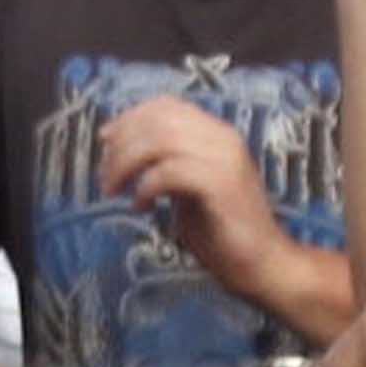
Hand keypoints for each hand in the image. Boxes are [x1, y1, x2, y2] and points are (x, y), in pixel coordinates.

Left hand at [91, 94, 310, 314]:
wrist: (261, 261)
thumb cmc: (220, 229)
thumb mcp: (187, 188)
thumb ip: (165, 164)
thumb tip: (124, 151)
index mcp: (217, 134)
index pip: (168, 105)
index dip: (130, 117)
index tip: (105, 140)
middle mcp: (224, 138)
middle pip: (159, 120)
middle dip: (121, 144)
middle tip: (105, 176)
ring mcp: (225, 159)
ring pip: (161, 140)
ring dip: (126, 164)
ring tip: (115, 191)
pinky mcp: (221, 185)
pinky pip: (170, 172)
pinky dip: (146, 187)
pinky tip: (142, 207)